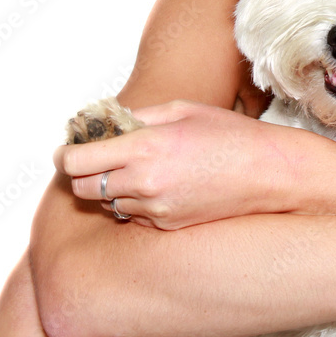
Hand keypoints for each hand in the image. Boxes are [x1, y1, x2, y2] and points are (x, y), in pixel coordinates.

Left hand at [53, 100, 296, 229]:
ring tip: (141, 169)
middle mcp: (144, 182)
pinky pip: (135, 215)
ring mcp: (155, 209)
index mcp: (145, 146)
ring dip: (112, 187)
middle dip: (83, 172)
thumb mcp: (183, 110)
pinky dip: (137, 201)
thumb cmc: (230, 134)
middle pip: (83, 188)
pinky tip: (163, 184)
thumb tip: (105, 124)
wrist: (269, 174)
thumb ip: (138, 116)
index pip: (77, 161)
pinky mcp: (167, 226)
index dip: (66, 154)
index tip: (68, 149)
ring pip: (108, 203)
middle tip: (98, 157)